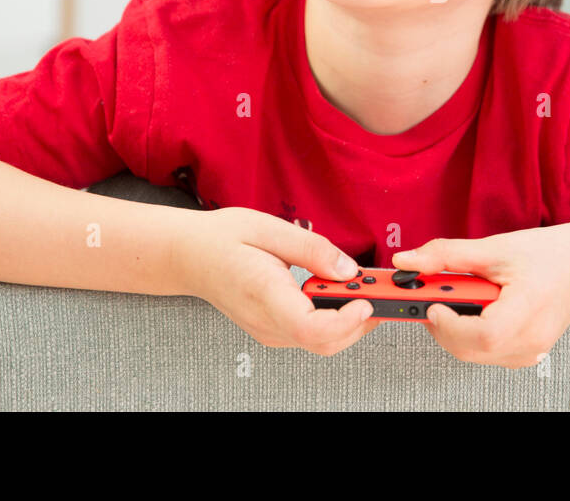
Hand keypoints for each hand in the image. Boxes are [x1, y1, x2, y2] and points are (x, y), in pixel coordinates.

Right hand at [180, 206, 379, 355]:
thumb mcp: (268, 227)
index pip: (311, 329)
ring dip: (351, 320)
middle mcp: (268, 323)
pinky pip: (312, 335)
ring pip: (323, 343)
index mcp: (264, 294)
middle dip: (361, 320)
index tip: (367, 298)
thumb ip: (311, 250)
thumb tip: (348, 269)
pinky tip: (339, 292)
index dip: (346, 320)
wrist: (189, 256)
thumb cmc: (222, 238)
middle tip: (380, 288)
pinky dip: (335, 319)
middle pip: (325, 343)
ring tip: (362, 286)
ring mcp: (270, 331)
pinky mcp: (273, 330)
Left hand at [391, 225, 569, 368]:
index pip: (485, 334)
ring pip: (472, 354)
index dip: (451, 324)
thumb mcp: (494, 247)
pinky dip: (468, 335)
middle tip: (432, 296)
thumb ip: (446, 255)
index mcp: (530, 306)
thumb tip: (405, 262)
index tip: (432, 304)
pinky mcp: (522, 358)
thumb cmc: (545, 256)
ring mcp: (529, 354)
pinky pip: (483, 355)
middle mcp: (532, 339)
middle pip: (471, 348)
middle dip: (442, 324)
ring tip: (458, 298)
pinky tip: (474, 310)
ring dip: (453, 329)